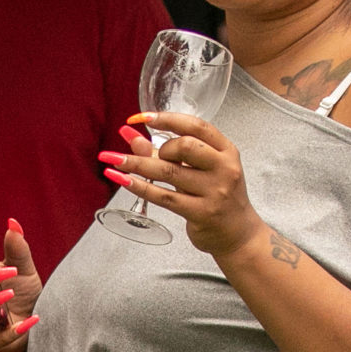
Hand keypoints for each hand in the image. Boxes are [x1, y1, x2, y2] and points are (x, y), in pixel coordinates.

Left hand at [102, 112, 256, 258]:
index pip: (196, 126)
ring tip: (112, 160)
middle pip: (185, 146)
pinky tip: (122, 179)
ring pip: (168, 172)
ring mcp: (214, 191)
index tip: (139, 117)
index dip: (166, 119)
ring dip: (136, 164)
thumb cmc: (216, 196)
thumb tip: (127, 134)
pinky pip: (164, 196)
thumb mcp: (197, 169)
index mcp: (226, 150)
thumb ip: (164, 151)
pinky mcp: (201, 213)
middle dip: (159, 147)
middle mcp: (224, 168)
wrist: (238, 233)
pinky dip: (139, 186)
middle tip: (150, 156)